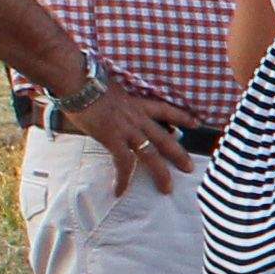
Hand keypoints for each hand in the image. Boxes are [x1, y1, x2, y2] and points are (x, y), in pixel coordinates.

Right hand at [68, 83, 191, 195]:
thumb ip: (117, 102)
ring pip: (151, 154)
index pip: (165, 109)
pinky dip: (123, 178)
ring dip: (160, 173)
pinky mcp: (113, 138)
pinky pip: (123, 162)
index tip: (196, 124)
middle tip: (189, 168)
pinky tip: (119, 190)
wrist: (78, 82)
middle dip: (179, 154)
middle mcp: (137, 117)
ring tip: (167, 188)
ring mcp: (127, 129)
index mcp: (137, 103)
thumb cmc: (86, 83)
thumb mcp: (110, 90)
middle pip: (164, 138)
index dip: (181, 117)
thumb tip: (111, 108)